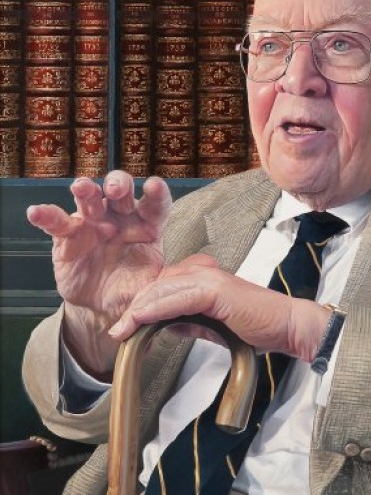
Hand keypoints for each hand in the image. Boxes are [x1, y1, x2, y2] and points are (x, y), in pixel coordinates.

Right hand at [27, 171, 171, 375]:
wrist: (104, 308)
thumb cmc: (134, 289)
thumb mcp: (158, 286)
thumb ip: (178, 276)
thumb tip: (209, 266)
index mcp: (148, 226)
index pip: (155, 205)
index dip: (156, 194)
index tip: (155, 187)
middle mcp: (121, 218)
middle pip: (120, 192)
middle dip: (119, 185)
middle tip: (117, 190)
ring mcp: (93, 223)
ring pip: (90, 199)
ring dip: (86, 190)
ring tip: (82, 188)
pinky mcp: (68, 236)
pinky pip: (57, 222)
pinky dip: (46, 215)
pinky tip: (37, 212)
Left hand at [108, 254, 331, 361]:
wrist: (287, 327)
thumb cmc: (258, 327)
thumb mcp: (213, 326)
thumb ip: (189, 321)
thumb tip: (165, 325)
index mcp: (202, 278)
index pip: (161, 287)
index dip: (141, 306)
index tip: (125, 328)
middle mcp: (203, 272)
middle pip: (156, 286)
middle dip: (134, 309)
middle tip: (117, 332)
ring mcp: (210, 277)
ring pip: (163, 290)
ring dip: (139, 311)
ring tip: (122, 330)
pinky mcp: (216, 289)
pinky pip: (178, 297)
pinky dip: (156, 308)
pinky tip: (140, 319)